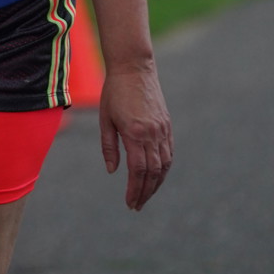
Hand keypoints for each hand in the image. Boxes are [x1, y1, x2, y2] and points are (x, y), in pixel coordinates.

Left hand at [98, 61, 173, 209]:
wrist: (134, 68)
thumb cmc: (114, 92)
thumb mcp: (105, 119)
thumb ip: (109, 147)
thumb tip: (113, 171)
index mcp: (135, 133)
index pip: (138, 171)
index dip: (135, 190)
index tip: (130, 203)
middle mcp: (152, 134)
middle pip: (153, 172)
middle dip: (145, 192)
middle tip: (137, 206)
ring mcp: (162, 130)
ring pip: (164, 165)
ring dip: (156, 184)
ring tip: (146, 195)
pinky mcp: (167, 125)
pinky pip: (169, 153)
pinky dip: (164, 169)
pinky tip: (157, 176)